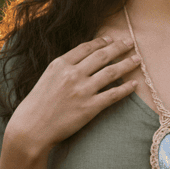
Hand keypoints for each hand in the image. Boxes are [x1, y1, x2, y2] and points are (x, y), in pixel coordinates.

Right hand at [5, 36, 140, 152]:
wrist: (31, 128)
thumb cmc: (37, 105)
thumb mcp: (47, 78)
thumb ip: (64, 69)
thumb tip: (82, 62)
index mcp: (60, 64)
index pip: (86, 48)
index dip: (101, 42)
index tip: (111, 40)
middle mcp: (73, 74)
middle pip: (102, 56)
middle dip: (119, 47)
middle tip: (130, 42)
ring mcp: (82, 90)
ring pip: (111, 72)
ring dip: (127, 64)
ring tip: (137, 59)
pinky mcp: (90, 107)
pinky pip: (113, 95)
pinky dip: (126, 88)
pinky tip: (134, 84)